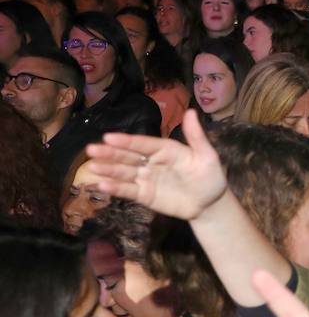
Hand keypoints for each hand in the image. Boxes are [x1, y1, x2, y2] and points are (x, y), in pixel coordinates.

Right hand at [86, 109, 227, 220]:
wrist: (210, 204)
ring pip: (124, 172)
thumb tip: (191, 111)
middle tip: (91, 149)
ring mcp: (146, 178)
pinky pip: (128, 191)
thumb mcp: (207, 156)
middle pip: (128, 156)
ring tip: (92, 167)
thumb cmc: (210, 177)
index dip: (126, 141)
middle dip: (110, 153)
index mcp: (165, 149)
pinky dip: (115, 188)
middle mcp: (152, 162)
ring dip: (108, 170)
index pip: (143, 143)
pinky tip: (102, 185)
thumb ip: (196, 137)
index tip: (108, 137)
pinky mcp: (144, 195)